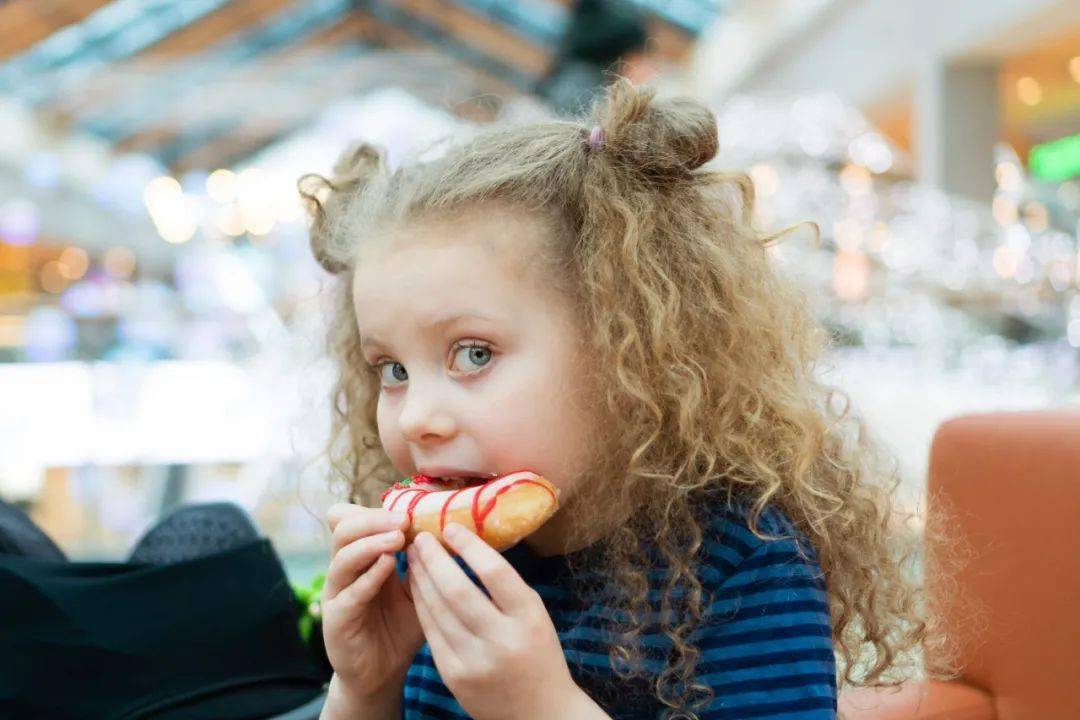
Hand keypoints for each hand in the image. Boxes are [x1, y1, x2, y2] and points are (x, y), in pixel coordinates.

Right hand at [321, 503, 423, 700]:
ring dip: (370, 543)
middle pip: (344, 530)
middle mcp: (345, 571)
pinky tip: (388, 566)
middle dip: (373, 519)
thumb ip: (422, 563)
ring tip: (397, 537)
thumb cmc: (401, 628)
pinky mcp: (336, 620)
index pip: (354, 520)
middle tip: (404, 519)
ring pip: (342, 557)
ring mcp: (337, 594)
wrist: (383, 673)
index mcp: (361, 558)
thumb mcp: (416, 589)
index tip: (409, 510)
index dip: (375, 510)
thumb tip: (445, 530)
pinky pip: (349, 593)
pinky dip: (368, 576)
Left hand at [406, 523, 580, 719]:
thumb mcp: (534, 615)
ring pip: (437, 609)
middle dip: (434, 558)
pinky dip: (421, 604)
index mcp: (529, 618)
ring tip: (414, 556)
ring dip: (421, 578)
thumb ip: (506, 587)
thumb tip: (469, 544)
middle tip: (422, 537)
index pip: (495, 572)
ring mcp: (475, 661)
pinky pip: (430, 632)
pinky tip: (416, 586)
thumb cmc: (538, 653)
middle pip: (458, 589)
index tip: (451, 526)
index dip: (469, 546)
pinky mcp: (454, 676)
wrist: (538, 713)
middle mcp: (502, 640)